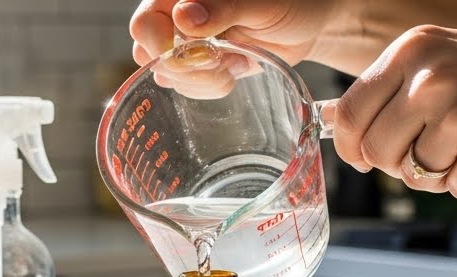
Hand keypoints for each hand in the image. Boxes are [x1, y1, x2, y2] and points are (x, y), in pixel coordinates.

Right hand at [129, 0, 341, 66]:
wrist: (309, 24)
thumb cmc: (288, 1)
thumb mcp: (259, 3)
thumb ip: (222, 7)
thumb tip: (183, 16)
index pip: (147, 20)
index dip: (155, 42)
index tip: (177, 56)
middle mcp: (179, 18)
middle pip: (149, 52)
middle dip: (183, 67)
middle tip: (219, 62)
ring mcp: (188, 45)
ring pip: (169, 74)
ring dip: (200, 79)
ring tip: (234, 64)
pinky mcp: (202, 67)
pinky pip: (189, 87)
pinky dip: (209, 88)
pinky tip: (235, 71)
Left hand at [331, 26, 456, 199]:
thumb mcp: (451, 59)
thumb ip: (396, 88)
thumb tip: (335, 120)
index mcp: (414, 50)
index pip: (352, 113)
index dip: (354, 146)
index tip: (365, 157)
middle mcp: (430, 78)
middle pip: (378, 152)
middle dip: (401, 164)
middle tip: (439, 150)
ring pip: (417, 174)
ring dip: (445, 171)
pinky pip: (456, 188)